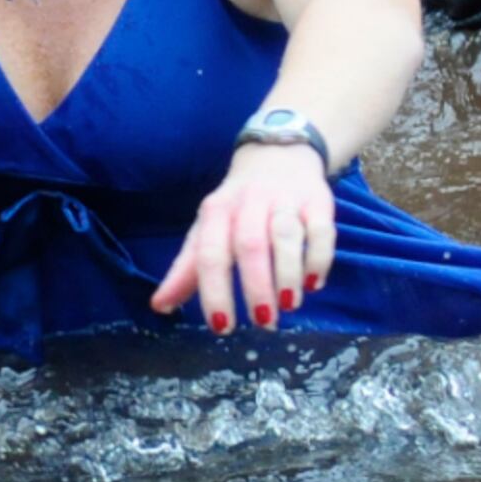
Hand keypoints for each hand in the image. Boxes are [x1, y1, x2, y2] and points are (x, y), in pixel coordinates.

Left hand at [150, 138, 335, 332]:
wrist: (278, 155)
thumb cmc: (237, 207)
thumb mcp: (207, 230)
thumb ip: (187, 269)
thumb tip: (159, 306)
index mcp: (216, 212)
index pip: (210, 253)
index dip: (214, 291)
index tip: (222, 326)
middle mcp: (248, 202)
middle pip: (249, 245)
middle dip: (255, 286)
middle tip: (263, 321)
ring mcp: (284, 200)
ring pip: (286, 235)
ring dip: (287, 274)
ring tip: (288, 305)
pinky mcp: (317, 201)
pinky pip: (321, 230)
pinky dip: (318, 258)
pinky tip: (312, 283)